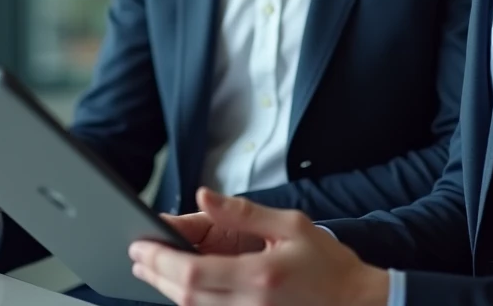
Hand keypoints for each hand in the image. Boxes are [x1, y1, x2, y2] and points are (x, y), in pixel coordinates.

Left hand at [130, 188, 389, 305]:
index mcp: (258, 276)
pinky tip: (179, 285)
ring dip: (166, 289)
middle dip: (155, 275)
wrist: (355, 302)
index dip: (161, 261)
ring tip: (149, 267)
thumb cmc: (326, 263)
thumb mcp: (290, 224)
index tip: (141, 245)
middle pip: (185, 295)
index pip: (194, 273)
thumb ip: (243, 212)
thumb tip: (202, 197)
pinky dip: (189, 300)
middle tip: (137, 255)